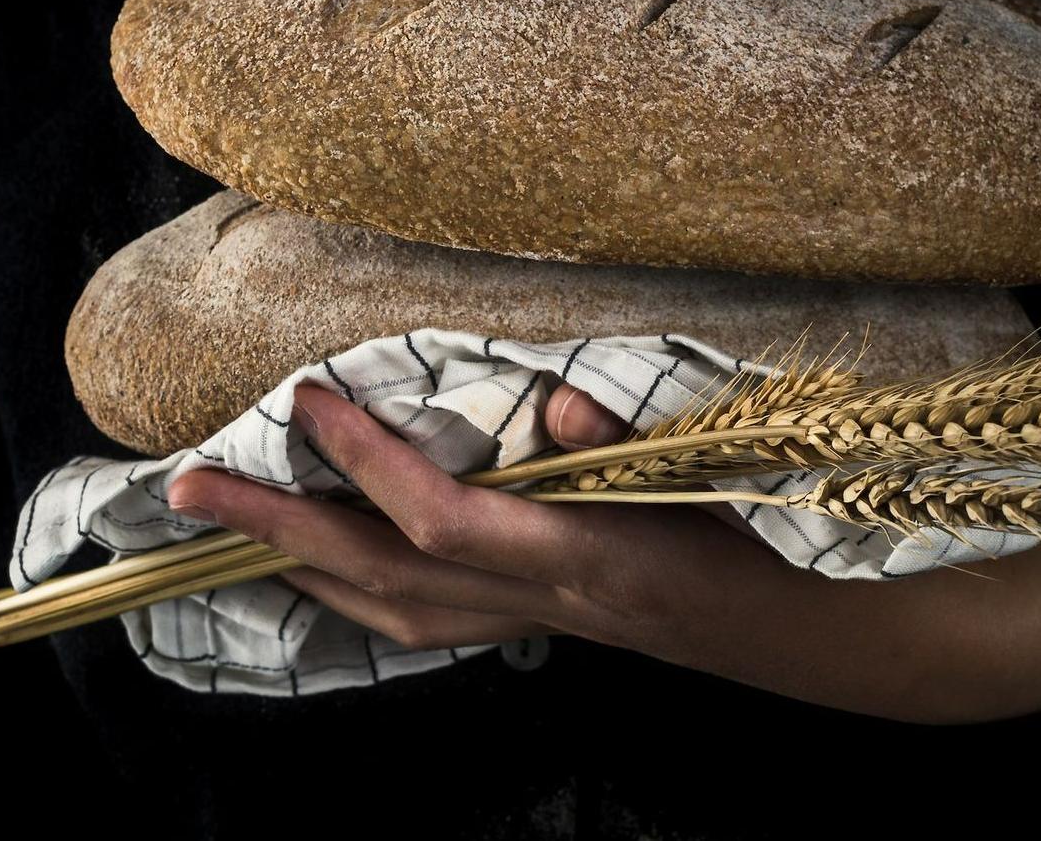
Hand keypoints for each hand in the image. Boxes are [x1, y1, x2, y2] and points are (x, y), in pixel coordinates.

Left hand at [166, 383, 1040, 721]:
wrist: (852, 639)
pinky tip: (355, 572)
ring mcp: (552, 626)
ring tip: (245, 524)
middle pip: (384, 582)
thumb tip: (544, 406)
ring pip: (399, 617)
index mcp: (587, 562)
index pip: (444, 517)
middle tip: (188, 485)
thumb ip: (629, 440)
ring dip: (313, 570)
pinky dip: (378, 594)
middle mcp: (552, 606)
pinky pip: (440, 624)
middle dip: (281, 532)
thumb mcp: (722, 476)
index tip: (307, 400)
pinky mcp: (564, 624)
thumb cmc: (795, 539)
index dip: (367, 463)